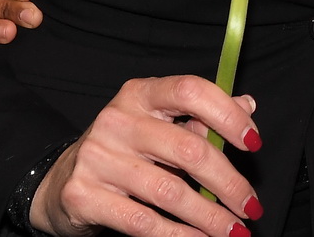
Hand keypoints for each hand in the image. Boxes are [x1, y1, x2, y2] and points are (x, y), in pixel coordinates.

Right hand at [31, 78, 263, 236]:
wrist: (60, 182)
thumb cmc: (124, 150)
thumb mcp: (158, 124)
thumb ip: (201, 117)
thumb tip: (248, 106)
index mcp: (140, 93)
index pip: (191, 91)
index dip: (228, 115)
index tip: (254, 143)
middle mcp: (117, 120)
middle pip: (188, 149)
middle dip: (228, 183)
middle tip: (251, 206)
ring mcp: (97, 158)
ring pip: (170, 192)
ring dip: (210, 217)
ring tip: (234, 231)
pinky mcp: (84, 196)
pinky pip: (143, 221)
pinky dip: (178, 235)